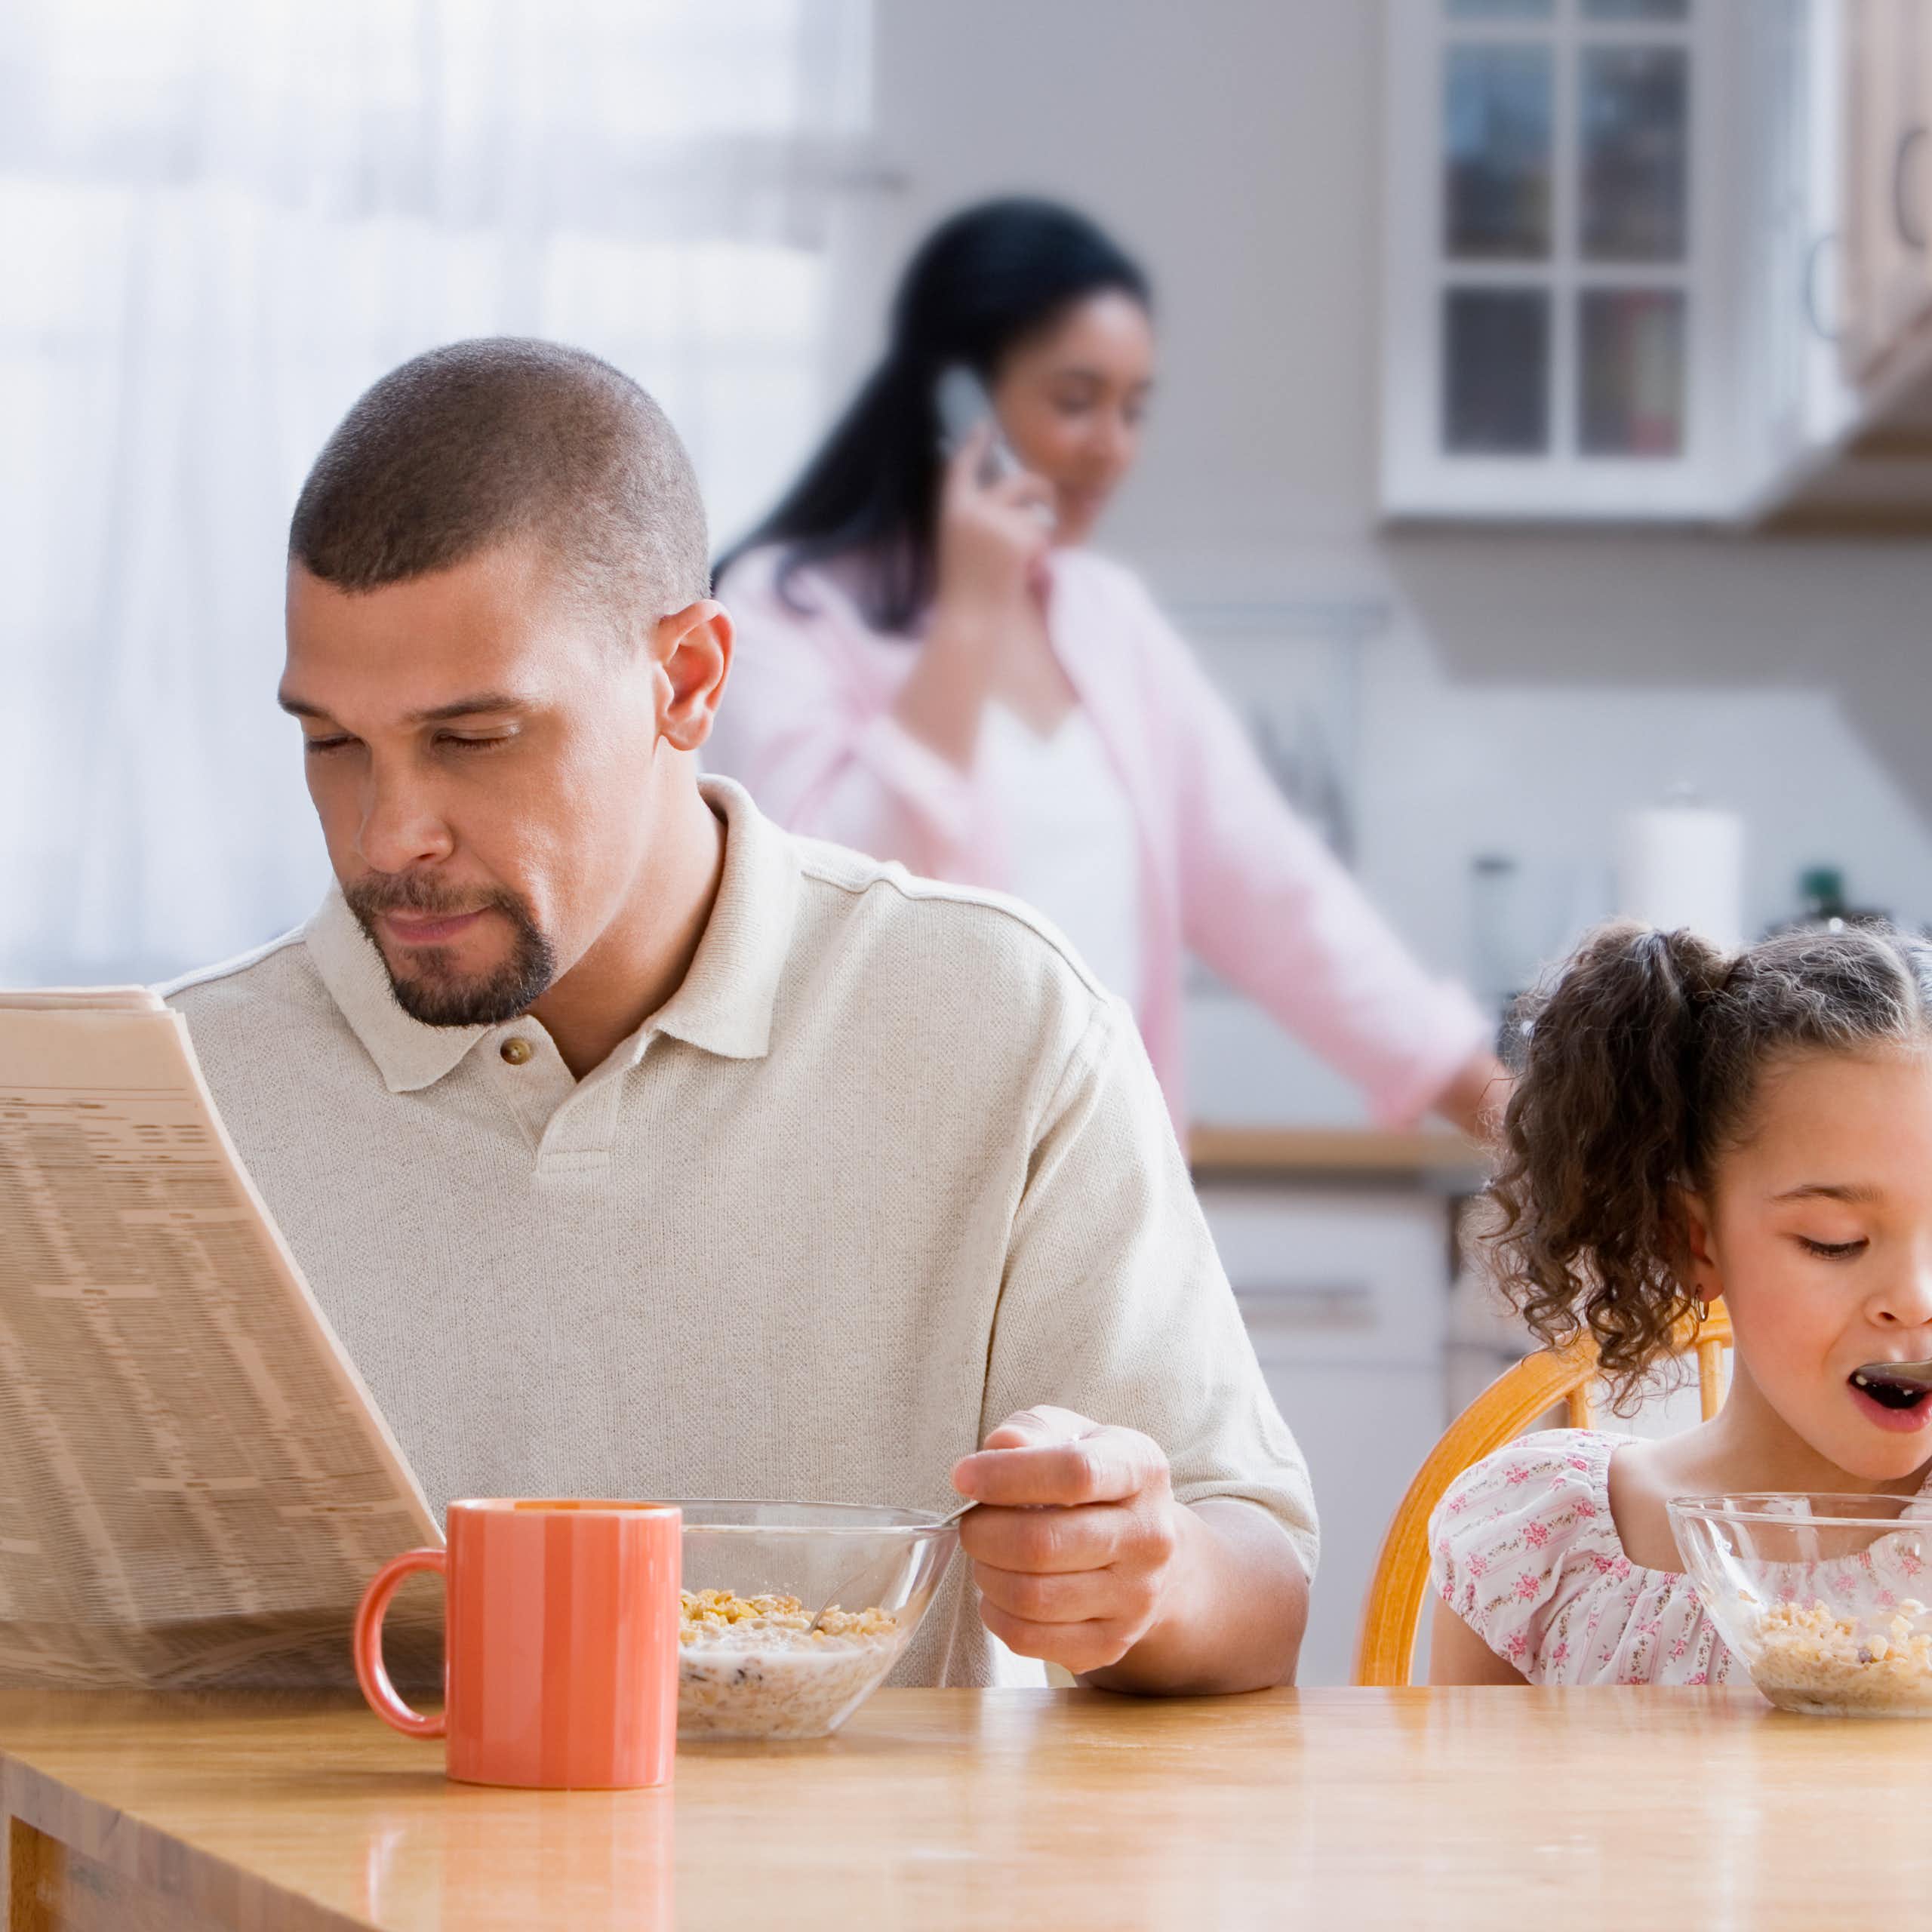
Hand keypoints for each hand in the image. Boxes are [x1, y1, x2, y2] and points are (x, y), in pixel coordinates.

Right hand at [932, 425, 1054, 619]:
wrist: (970, 620)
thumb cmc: (966, 587)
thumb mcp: (961, 542)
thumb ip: (977, 514)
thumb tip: (1005, 491)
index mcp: (952, 509)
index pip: (963, 466)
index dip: (975, 444)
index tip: (986, 426)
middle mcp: (971, 509)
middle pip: (1019, 481)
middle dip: (1041, 491)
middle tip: (1048, 504)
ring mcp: (995, 523)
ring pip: (1035, 511)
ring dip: (1038, 533)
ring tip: (1021, 561)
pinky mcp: (1018, 539)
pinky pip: (1043, 534)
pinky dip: (1040, 553)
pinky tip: (1023, 571)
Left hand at [950, 1405, 1185, 1676]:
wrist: (1145, 1547)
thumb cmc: (1093, 1481)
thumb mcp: (1070, 1435)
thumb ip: (1032, 1432)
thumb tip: (999, 1448)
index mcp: (1142, 1469)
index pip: (1076, 1473)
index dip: (1008, 1475)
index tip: (963, 1476)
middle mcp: (1150, 1536)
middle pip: (1044, 1543)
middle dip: (983, 1532)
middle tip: (970, 1523)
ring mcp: (1136, 1596)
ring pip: (1032, 1597)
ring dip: (987, 1574)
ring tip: (986, 1555)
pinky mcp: (1112, 1643)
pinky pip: (1029, 1638)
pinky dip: (995, 1613)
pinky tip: (997, 1592)